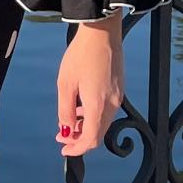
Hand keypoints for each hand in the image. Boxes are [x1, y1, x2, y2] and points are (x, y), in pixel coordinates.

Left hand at [56, 16, 124, 156]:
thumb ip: (66, 111)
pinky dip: (94, 116)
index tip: (64, 150)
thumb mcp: (65, 84)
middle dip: (80, 139)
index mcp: (99, 105)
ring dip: (87, 127)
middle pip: (99, 133)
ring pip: (104, 122)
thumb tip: (66, 130)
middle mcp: (113, 104)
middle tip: (62, 136)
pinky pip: (108, 110)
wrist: (102, 32)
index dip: (77, 149)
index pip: (91, 139)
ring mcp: (119, 96)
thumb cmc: (80, 56)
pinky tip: (82, 107)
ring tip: (70, 121)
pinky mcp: (120, 87)